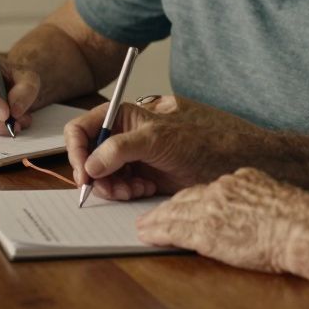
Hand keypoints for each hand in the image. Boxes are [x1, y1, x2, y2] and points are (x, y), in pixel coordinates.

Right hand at [64, 95, 262, 200]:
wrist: (233, 161)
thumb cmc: (203, 139)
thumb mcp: (158, 138)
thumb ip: (120, 148)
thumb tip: (90, 164)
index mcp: (123, 115)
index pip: (82, 129)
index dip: (75, 151)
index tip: (84, 174)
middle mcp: (125, 134)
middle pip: (89, 156)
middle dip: (97, 175)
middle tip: (112, 189)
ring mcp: (134, 155)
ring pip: (104, 175)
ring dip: (113, 187)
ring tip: (133, 191)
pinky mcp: (144, 174)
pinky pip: (121, 186)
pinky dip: (127, 192)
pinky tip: (144, 191)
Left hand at [136, 168, 308, 273]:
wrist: (299, 227)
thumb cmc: (297, 220)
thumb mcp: (276, 198)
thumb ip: (258, 198)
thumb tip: (255, 206)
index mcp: (239, 181)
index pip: (206, 189)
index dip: (190, 199)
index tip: (181, 204)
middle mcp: (221, 190)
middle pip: (185, 197)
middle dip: (166, 207)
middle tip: (151, 214)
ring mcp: (211, 209)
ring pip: (174, 212)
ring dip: (155, 220)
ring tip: (142, 226)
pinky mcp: (205, 231)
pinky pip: (173, 230)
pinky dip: (157, 231)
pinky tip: (146, 234)